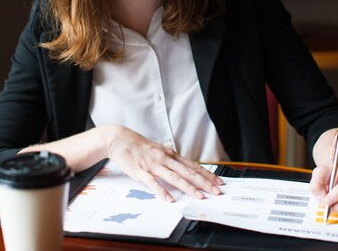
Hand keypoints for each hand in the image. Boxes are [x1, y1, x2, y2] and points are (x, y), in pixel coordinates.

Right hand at [103, 124, 223, 201]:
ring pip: (174, 177)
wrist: (119, 139)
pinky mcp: (141, 171)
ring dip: (188, 187)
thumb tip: (183, 171)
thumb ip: (170, 161)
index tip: (218, 182)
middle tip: (217, 191)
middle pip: (188, 172)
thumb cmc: (139, 146)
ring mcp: (153, 165)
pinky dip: (162, 191)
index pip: (193, 166)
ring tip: (199, 196)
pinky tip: (170, 199)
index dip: (207, 174)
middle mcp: (165, 158)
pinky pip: (153, 182)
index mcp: (170, 154)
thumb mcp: (159, 151)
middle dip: (204, 182)